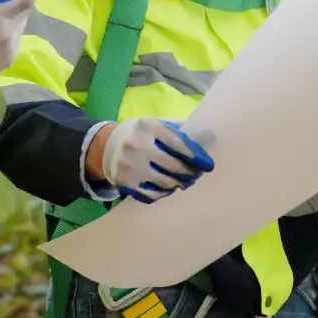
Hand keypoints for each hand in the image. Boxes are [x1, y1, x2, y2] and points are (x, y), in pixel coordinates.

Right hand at [99, 118, 214, 202]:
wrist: (107, 145)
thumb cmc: (142, 134)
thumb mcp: (157, 124)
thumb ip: (180, 130)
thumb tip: (209, 137)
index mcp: (149, 126)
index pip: (179, 144)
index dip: (196, 157)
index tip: (207, 165)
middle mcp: (137, 144)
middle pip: (174, 166)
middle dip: (189, 173)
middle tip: (195, 176)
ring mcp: (129, 164)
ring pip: (165, 182)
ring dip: (178, 184)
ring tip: (182, 182)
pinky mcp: (124, 181)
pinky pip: (152, 194)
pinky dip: (163, 192)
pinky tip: (167, 188)